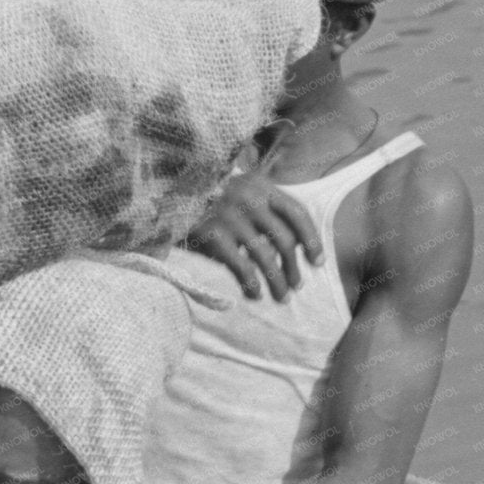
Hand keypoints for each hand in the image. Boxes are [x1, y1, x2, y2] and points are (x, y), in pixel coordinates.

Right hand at [183, 168, 323, 300]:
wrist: (166, 194)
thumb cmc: (207, 199)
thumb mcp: (239, 191)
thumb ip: (264, 208)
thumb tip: (293, 246)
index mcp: (260, 185)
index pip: (297, 212)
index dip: (311, 239)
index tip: (317, 262)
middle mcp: (249, 198)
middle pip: (284, 239)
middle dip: (294, 268)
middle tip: (297, 286)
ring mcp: (230, 217)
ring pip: (266, 257)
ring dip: (278, 282)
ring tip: (281, 298)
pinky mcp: (212, 235)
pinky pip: (241, 267)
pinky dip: (252, 284)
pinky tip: (254, 294)